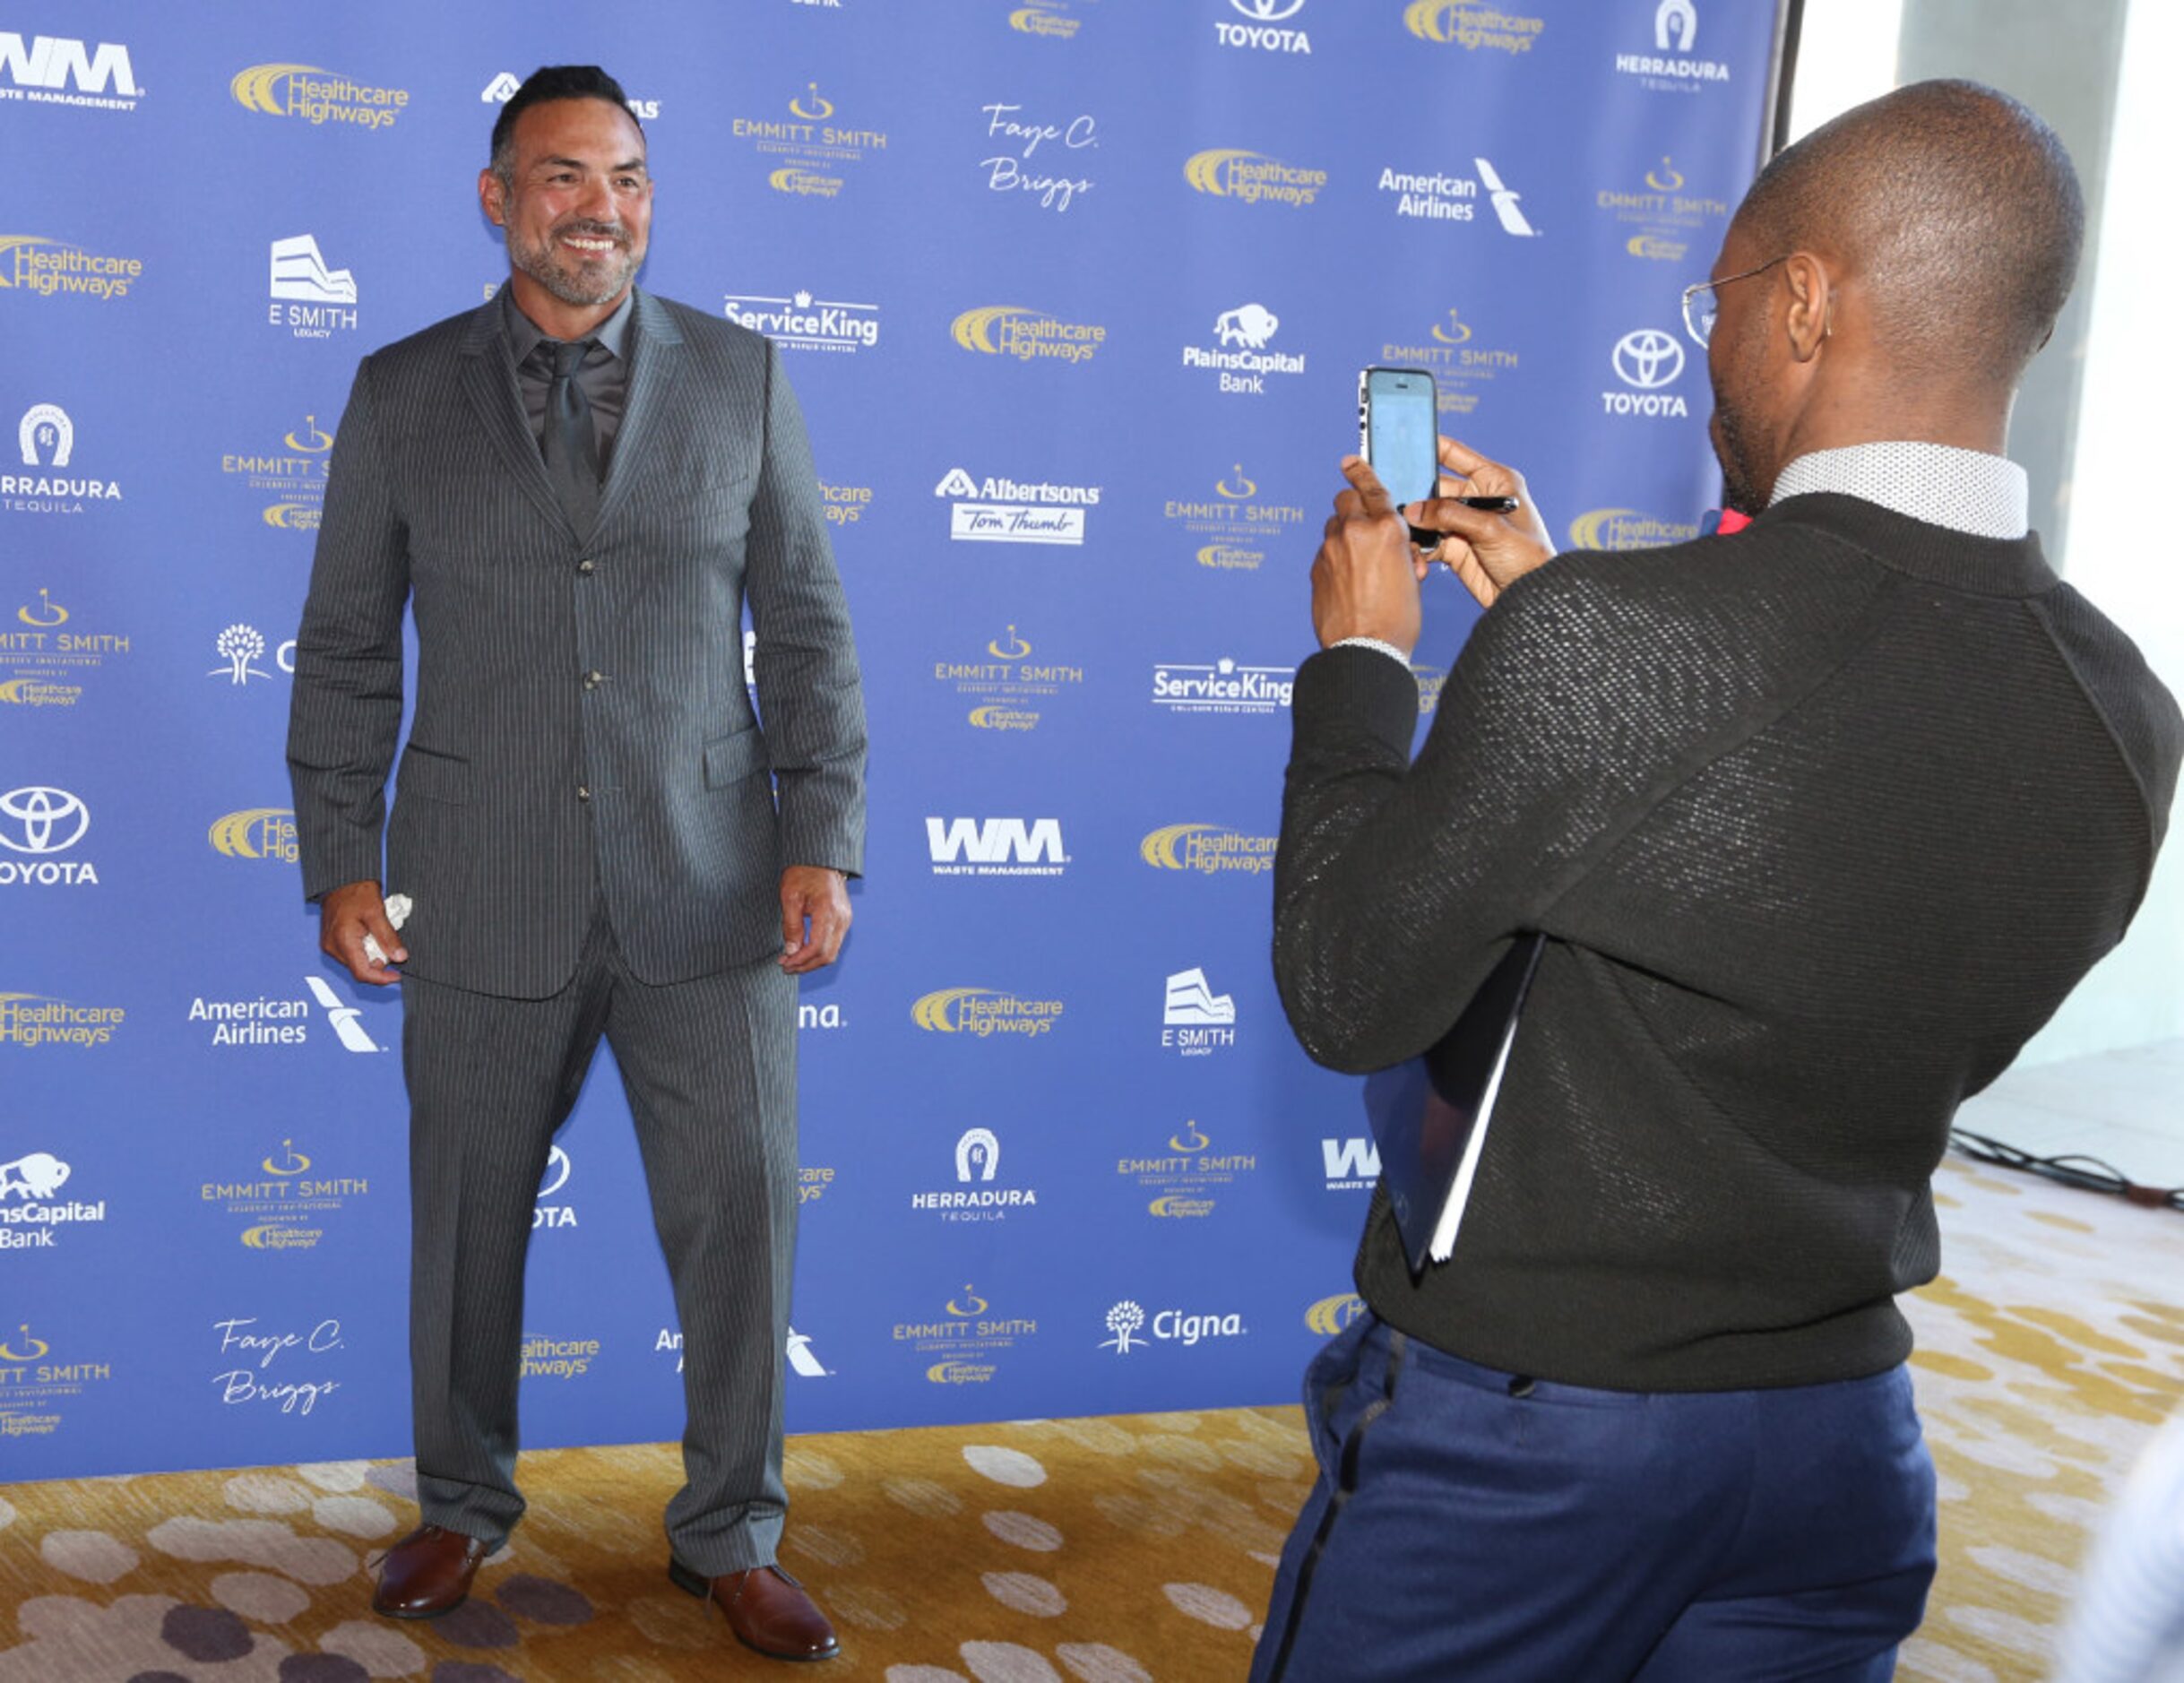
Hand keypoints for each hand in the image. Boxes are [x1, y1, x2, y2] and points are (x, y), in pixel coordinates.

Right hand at [320, 879, 404, 984]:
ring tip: (380, 937)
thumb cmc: (356, 892)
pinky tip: (371, 936)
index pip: (362, 973)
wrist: (341, 879)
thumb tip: (399, 957)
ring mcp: (330, 945)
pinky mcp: (332, 941)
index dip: (381, 978)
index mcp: (343, 941)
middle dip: (379, 964)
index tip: (396, 975)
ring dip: (372, 956)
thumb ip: (388, 937)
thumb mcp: (377, 912)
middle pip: (359, 969)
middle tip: (391, 948)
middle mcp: (333, 947)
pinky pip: (351, 953)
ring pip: (356, 962)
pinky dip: (365, 949)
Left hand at [780, 865, 851, 973]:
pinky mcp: (844, 919)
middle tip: (786, 966)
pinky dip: (819, 952)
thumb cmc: (803, 873)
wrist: (820, 859)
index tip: (784, 963)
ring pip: (832, 952)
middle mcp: (842, 918)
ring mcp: (845, 919)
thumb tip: (791, 951)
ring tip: (792, 961)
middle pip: (827, 955)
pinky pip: (834, 943)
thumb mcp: (790, 897)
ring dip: (812, 961)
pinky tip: (804, 951)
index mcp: (828, 911)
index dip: (800, 960)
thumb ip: (791, 926)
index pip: (817, 947)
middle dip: (806, 965)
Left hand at [1311, 455, 1421, 655]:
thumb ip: (1400, 551)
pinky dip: (1335, 559)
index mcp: (1387, 530)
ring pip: (1333, 525)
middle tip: (1363, 524)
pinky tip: (1346, 582)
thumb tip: (1394, 547)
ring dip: (1344, 535)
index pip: (1372, 487)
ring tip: (1358, 562)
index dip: (1361, 471)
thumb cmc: (1396, 620)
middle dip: (1353, 506)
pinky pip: (1325, 552)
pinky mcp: (1316, 569)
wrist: (1365, 649)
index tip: (1350, 461)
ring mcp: (1331, 549)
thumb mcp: (1412, 577)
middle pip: (1345, 498)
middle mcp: (1356, 532)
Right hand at [1403, 437, 1555, 608]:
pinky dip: (1419, 545)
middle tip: (1394, 498)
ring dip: (1416, 523)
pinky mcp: (1456, 548)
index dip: (1433, 447)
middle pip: (1436, 488)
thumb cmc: (1529, 557)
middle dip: (1416, 494)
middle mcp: (1477, 499)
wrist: (1530, 596)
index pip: (1456, 455)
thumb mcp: (1491, 528)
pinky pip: (1429, 541)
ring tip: (1400, 527)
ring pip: (1429, 517)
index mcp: (1494, 481)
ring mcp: (1465, 524)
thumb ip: (1450, 515)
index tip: (1408, 442)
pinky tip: (1412, 549)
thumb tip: (1414, 510)